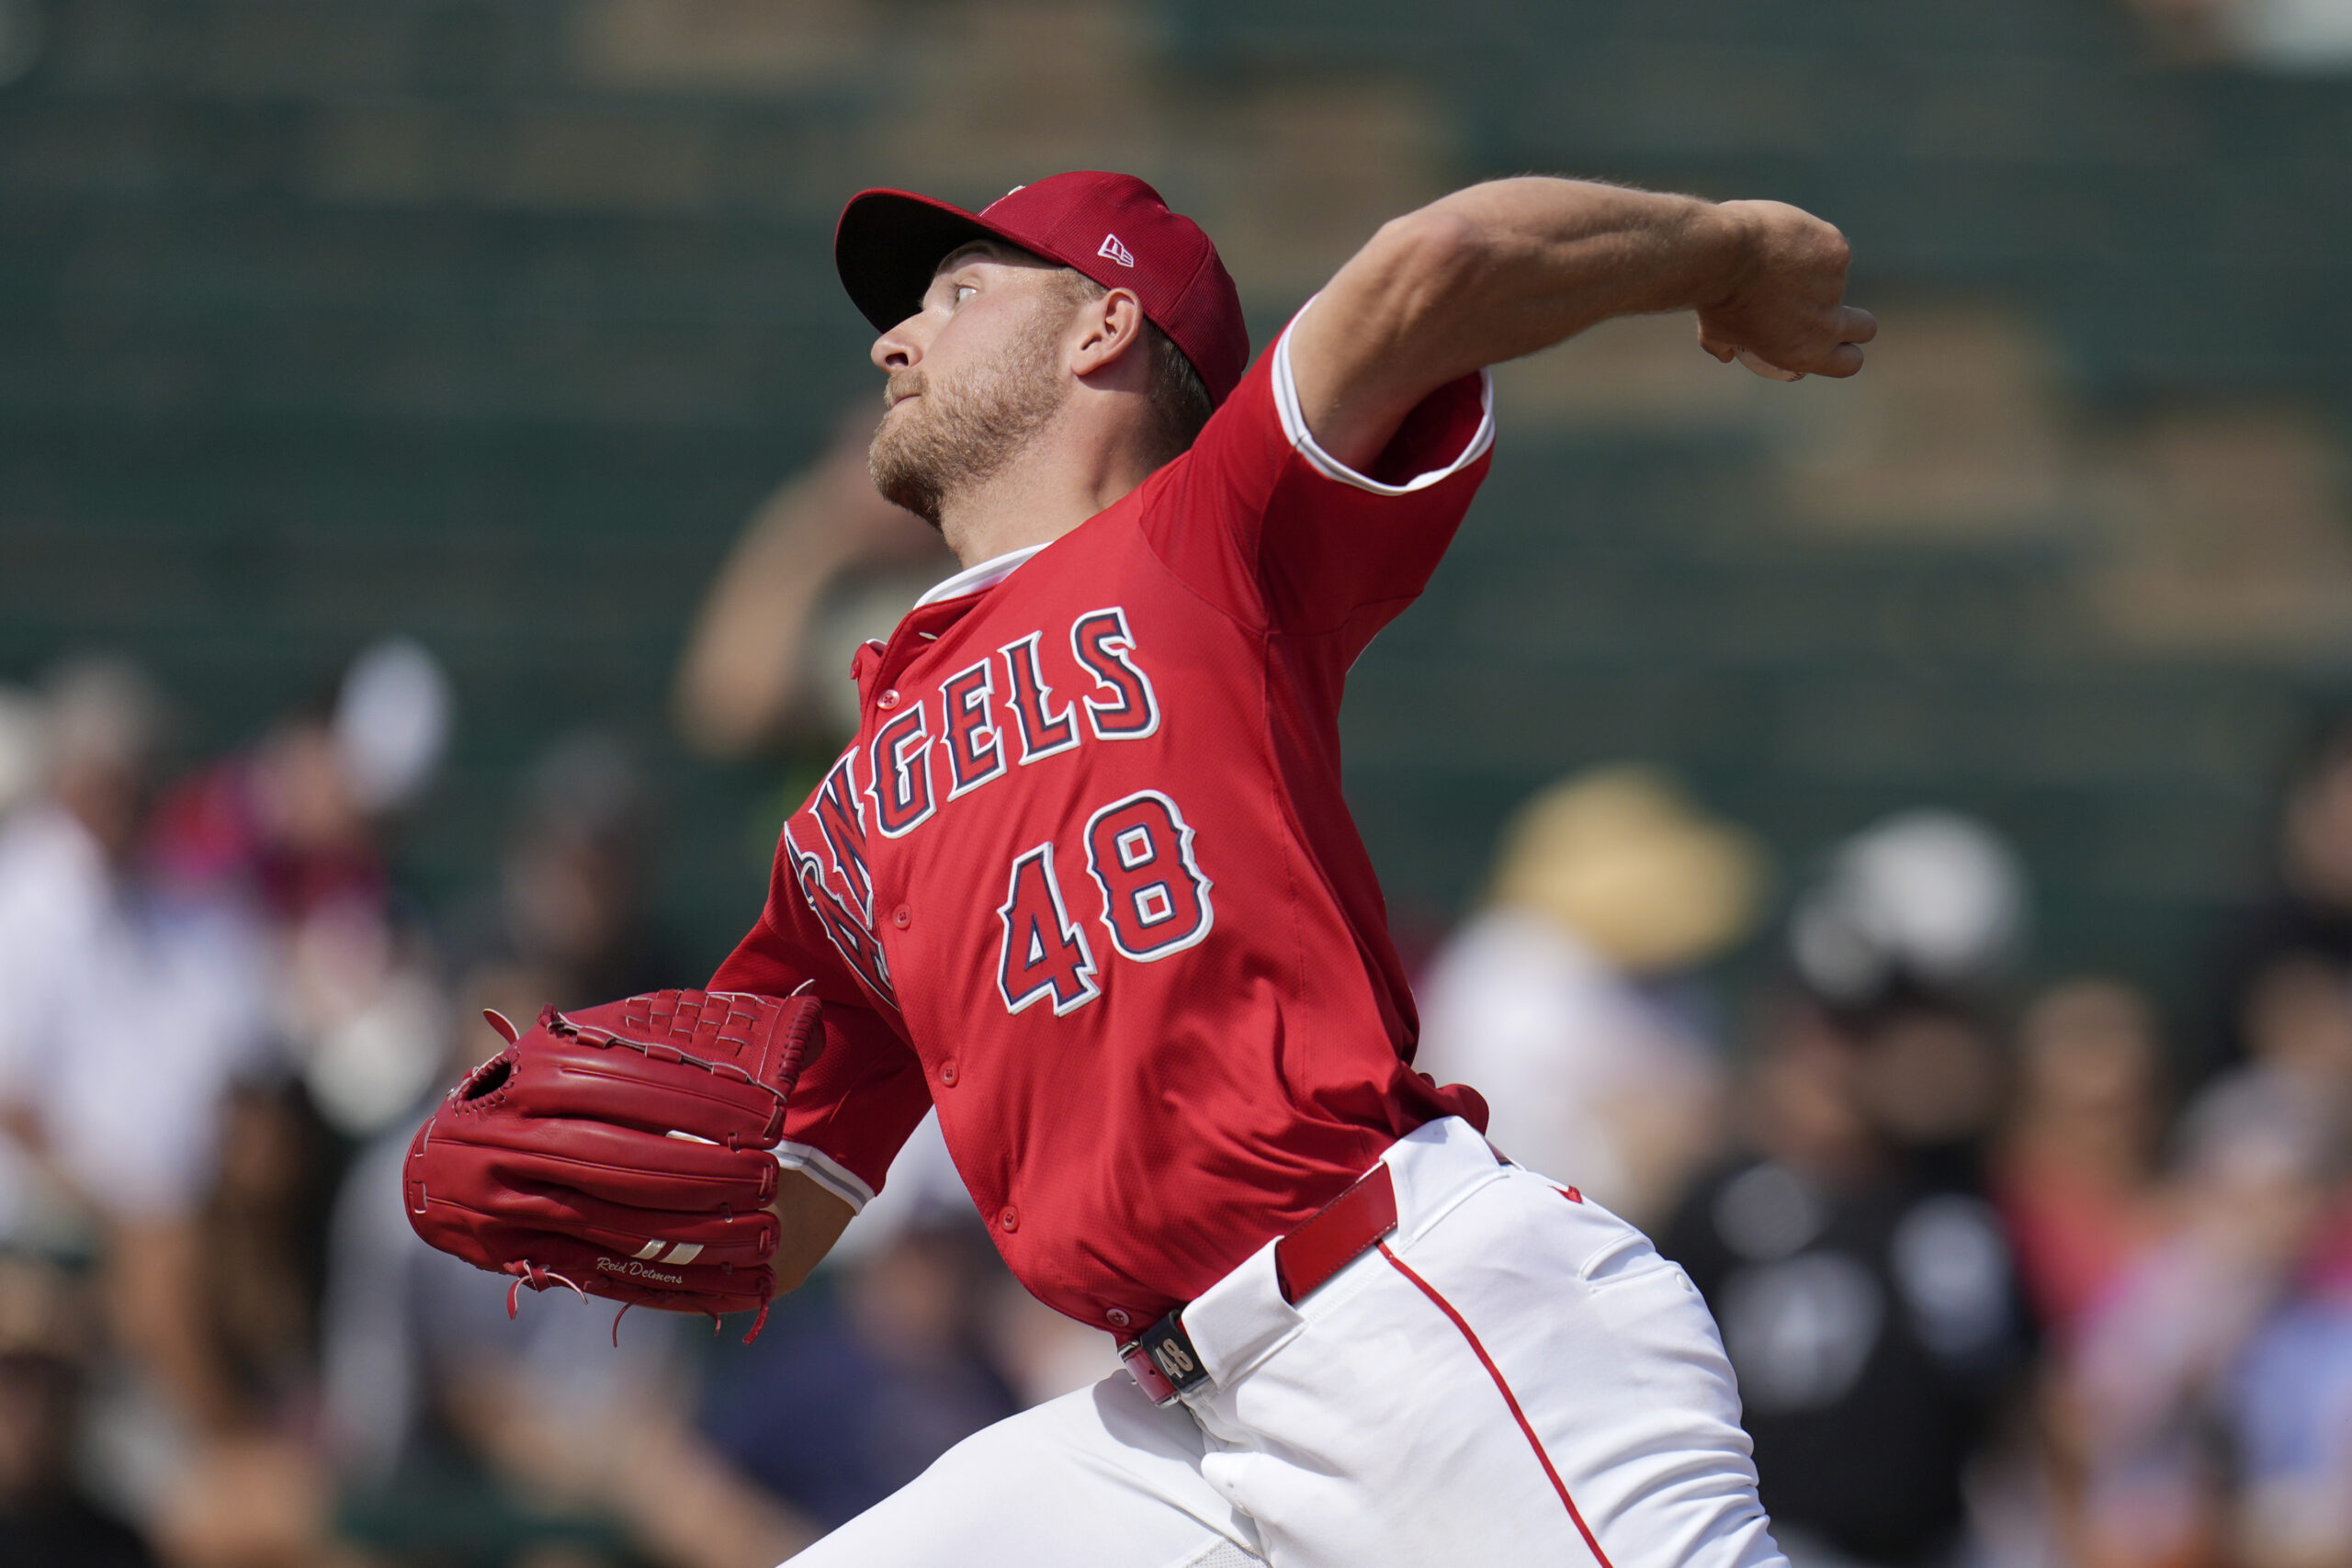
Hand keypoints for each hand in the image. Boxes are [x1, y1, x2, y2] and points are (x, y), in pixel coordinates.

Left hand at [1696, 200, 1876, 378]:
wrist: (1722, 254)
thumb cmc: (1713, 296)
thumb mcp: (1714, 332)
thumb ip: (1726, 346)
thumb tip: (1727, 354)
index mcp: (1804, 352)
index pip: (1849, 363)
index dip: (1846, 351)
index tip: (1834, 339)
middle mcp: (1827, 324)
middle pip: (1866, 327)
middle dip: (1855, 319)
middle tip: (1824, 303)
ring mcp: (1836, 285)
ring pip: (1835, 276)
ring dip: (1815, 270)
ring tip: (1775, 258)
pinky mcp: (1837, 250)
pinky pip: (1827, 244)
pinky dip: (1809, 240)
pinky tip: (1782, 237)